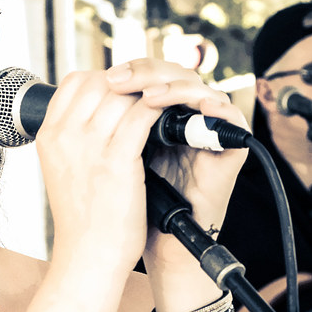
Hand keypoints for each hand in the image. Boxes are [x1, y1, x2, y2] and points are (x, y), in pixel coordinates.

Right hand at [34, 68, 158, 275]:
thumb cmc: (84, 217)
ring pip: (125, 94)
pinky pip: (143, 115)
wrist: (89, 255)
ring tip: (165, 105)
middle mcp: (64, 135)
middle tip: (151, 97)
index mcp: (48, 135)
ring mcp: (88, 146)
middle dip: (131, 85)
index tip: (124, 93)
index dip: (104, 80)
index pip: (75, 81)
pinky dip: (160, 109)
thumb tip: (99, 111)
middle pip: (101, 81)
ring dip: (150, 94)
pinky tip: (171, 117)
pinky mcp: (117, 159)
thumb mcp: (65, 169)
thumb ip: (74, 137)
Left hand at [103, 59, 249, 266]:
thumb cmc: (132, 204)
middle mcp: (183, 114)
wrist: (159, 242)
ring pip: (199, 87)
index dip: (131, 69)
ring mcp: (207, 128)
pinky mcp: (229, 147)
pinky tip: (197, 107)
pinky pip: (229, 116)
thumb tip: (81, 88)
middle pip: (173, 71)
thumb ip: (105, 123)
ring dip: (174, 87)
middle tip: (123, 80)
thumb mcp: (110, 157)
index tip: (108, 77)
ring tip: (151, 97)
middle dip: (147, 72)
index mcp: (157, 113)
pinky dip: (214, 108)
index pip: (150, 72)